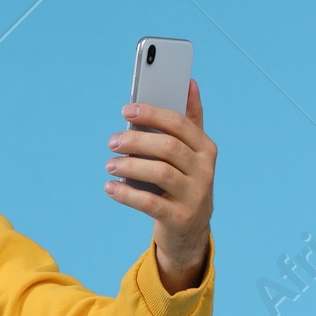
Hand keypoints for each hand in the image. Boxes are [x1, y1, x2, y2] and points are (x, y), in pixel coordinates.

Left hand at [106, 79, 216, 292]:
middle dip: (136, 141)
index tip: (126, 110)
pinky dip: (126, 194)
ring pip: (160, 173)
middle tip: (112, 141)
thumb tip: (190, 83)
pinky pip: (149, 203)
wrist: (191, 231)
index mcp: (206, 148)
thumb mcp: (192, 154)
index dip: (152, 114)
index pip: (179, 124)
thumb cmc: (184, 182)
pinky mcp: (179, 218)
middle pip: (168, 148)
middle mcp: (204, 170)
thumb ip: (190, 120)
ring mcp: (194, 196)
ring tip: (110, 163)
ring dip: (130, 166)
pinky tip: (110, 187)